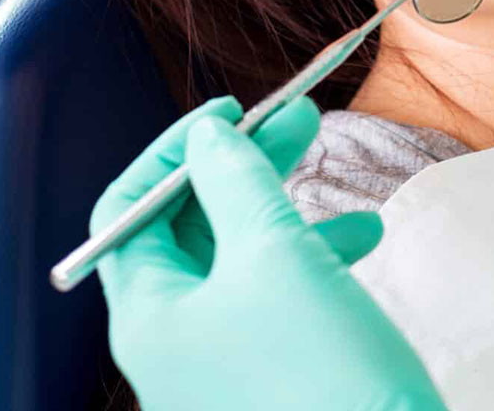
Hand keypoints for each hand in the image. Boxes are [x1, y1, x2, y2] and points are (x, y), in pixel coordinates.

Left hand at [93, 96, 445, 410]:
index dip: (175, 151)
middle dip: (243, 166)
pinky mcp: (271, 379)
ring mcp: (220, 366)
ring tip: (334, 166)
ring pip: (241, 260)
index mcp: (147, 315)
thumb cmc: (316, 372)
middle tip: (295, 119)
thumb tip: (209, 137)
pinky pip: (277, 300)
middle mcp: (172, 344)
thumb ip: (237, 182)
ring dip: (286, 204)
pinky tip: (364, 237)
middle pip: (189, 230)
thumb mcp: (276, 254)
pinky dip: (313, 257)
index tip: (232, 113)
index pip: (129, 211)